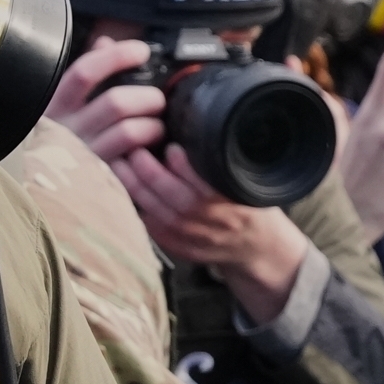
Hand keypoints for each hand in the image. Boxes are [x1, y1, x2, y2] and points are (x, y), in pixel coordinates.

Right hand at [46, 36, 169, 166]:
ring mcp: (84, 157)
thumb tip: (105, 43)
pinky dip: (150, 154)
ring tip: (158, 128)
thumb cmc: (66, 136)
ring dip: (154, 126)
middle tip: (158, 101)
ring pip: (131, 132)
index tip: (141, 51)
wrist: (48, 189)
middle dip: (148, 98)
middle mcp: (66, 130)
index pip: (85, 73)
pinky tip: (152, 153)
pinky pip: (136, 163)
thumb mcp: (68, 103)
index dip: (116, 57)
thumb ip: (87, 73)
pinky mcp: (101, 179)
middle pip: (116, 102)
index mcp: (56, 105)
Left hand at [113, 144, 316, 324]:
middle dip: (152, 175)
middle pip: (180, 202)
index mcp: (240, 203)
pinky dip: (141, 213)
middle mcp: (221, 224)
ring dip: (138, 192)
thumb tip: (190, 131)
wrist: (262, 247)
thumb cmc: (252, 206)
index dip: (185, 167)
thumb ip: (224, 163)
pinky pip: (159, 234)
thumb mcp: (249, 180)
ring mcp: (203, 241)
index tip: (171, 146)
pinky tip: (128, 194)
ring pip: (163, 218)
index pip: (209, 186)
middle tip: (135, 152)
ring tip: (121, 168)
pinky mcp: (188, 251)